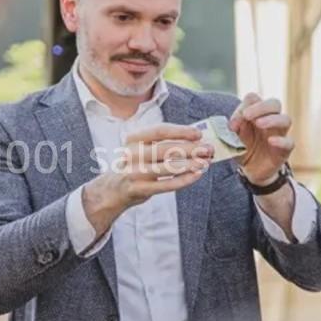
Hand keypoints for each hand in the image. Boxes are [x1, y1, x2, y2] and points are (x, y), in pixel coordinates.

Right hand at [81, 123, 212, 236]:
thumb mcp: (142, 150)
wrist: (111, 190)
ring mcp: (134, 172)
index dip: (180, 131)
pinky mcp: (139, 189)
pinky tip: (196, 175)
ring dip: (189, 164)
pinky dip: (183, 180)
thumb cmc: (134, 166)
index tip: (198, 134)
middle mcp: (132, 154)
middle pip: (166, 148)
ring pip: (166, 167)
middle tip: (209, 149)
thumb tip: (196, 141)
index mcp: (133, 139)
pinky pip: (165, 185)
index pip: (159, 130)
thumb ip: (163, 144)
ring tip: (205, 162)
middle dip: (190, 148)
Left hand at [229, 93, 293, 184]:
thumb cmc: (243, 148)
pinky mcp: (284, 150)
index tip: (237, 118)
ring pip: (285, 119)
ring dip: (272, 119)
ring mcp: (279, 134)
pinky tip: (271, 141)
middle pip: (274, 103)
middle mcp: (271, 120)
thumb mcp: (234, 136)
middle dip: (261, 106)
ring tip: (259, 124)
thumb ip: (234, 127)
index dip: (245, 105)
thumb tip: (234, 123)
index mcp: (256, 113)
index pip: (255, 99)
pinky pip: (289, 142)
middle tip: (247, 115)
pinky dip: (281, 140)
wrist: (250, 170)